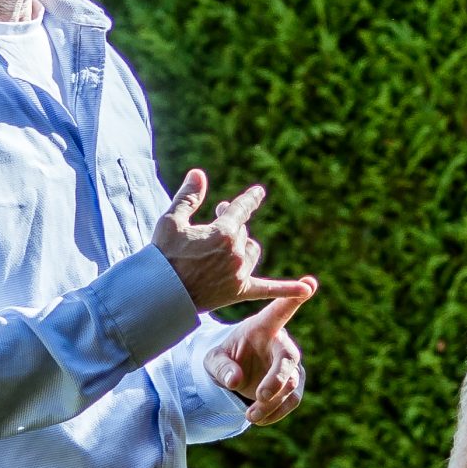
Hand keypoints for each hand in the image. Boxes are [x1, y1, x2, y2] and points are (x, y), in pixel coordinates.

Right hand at [152, 168, 313, 313]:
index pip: (242, 209)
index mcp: (223, 232)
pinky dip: (288, 290)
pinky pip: (269, 289)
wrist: (159, 294)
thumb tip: (199, 173)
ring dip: (242, 247)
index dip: (250, 199)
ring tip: (225, 249)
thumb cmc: (162, 256)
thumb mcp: (171, 221)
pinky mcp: (239, 291)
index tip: (259, 192)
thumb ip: (188, 196)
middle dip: (231, 225)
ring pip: (252, 252)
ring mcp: (240, 273)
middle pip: (242, 231)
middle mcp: (236, 252)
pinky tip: (307, 289)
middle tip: (215, 223)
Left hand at [207, 279, 313, 425]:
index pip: (280, 310)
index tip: (309, 285)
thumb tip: (235, 381)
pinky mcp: (294, 383)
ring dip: (272, 403)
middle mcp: (281, 343)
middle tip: (260, 396)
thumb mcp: (213, 360)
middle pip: (289, 358)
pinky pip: (292, 400)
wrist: (234, 376)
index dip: (294, 298)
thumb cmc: (225, 358)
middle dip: (277, 378)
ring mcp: (291, 365)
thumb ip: (222, 367)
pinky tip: (258, 419)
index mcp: (263, 327)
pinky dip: (275, 412)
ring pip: (291, 384)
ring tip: (250, 416)